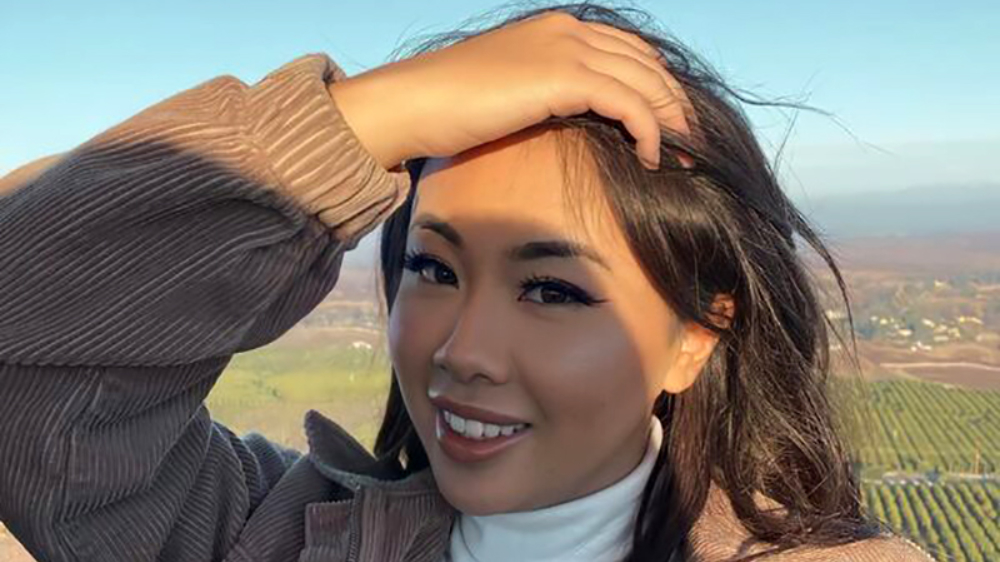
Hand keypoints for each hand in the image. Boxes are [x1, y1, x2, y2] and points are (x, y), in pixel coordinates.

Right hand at [328, 11, 693, 169]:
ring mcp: (568, 47)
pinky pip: (629, 103)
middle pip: (647, 63)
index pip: (629, 53)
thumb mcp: (507, 92)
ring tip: (687, 157)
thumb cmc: (448, 107)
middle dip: (677, 104)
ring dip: (673, 121)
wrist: (413, 103)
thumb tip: (572, 122)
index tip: (675, 126)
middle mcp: (569, 30)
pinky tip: (652, 158)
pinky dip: (650, 130)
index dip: (658, 88)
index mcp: (558, 30)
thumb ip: (544, 94)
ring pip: (647, 81)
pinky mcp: (564, 75)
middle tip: (695, 145)